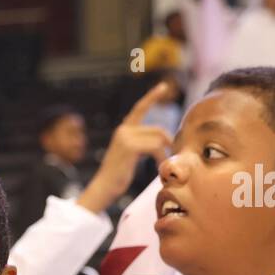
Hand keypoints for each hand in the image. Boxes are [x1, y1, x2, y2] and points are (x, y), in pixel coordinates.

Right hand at [77, 82, 173, 213]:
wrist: (103, 189)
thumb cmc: (117, 177)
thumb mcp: (130, 156)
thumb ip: (142, 144)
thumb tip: (163, 140)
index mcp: (123, 130)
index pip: (140, 108)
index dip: (152, 96)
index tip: (164, 86)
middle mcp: (123, 130)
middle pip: (157, 130)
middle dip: (168, 143)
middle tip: (171, 157)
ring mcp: (125, 137)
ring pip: (158, 139)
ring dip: (165, 154)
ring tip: (163, 166)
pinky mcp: (130, 147)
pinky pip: (155, 148)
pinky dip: (161, 158)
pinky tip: (159, 168)